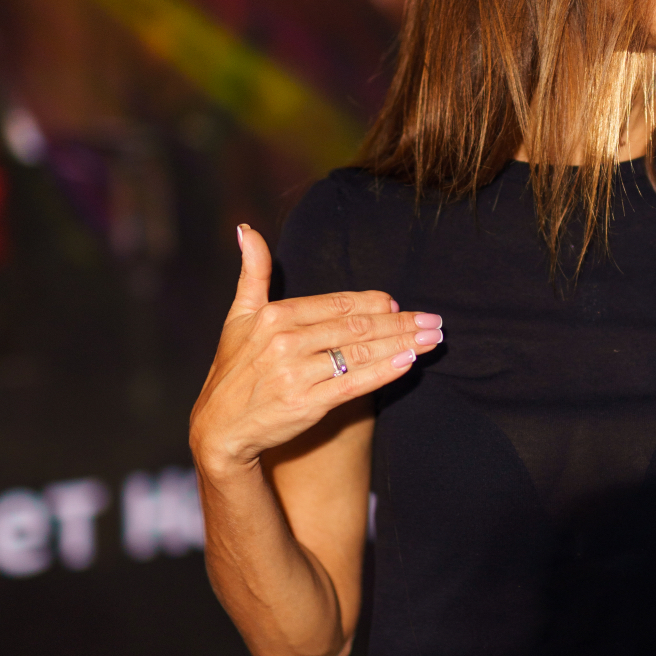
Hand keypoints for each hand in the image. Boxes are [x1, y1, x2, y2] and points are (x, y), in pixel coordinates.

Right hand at [190, 224, 442, 478]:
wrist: (220, 428)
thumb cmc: (233, 370)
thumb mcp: (237, 316)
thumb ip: (252, 272)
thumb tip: (246, 227)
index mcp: (275, 315)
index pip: (338, 304)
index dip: (374, 303)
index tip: (400, 303)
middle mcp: (286, 341)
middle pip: (356, 327)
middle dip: (401, 323)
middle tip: (435, 321)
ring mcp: (297, 373)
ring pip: (361, 353)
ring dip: (403, 344)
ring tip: (432, 339)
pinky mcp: (307, 403)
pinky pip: (354, 384)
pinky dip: (384, 372)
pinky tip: (408, 362)